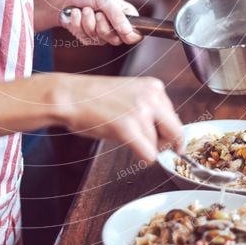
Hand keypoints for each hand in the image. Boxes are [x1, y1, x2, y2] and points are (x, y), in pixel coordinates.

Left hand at [34, 0, 141, 44]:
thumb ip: (117, 15)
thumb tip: (127, 30)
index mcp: (125, 17)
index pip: (135, 35)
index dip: (130, 35)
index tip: (122, 29)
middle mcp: (115, 28)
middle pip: (116, 40)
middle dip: (104, 26)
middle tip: (98, 13)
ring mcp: (101, 35)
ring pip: (99, 38)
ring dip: (88, 21)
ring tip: (85, 10)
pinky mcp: (88, 39)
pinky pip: (84, 37)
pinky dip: (78, 23)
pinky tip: (77, 14)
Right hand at [51, 73, 183, 162]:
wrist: (70, 96)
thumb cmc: (94, 97)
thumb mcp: (130, 93)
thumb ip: (150, 107)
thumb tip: (165, 129)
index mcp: (154, 87)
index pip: (175, 117)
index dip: (169, 133)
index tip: (170, 143)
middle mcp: (151, 97)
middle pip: (175, 132)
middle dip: (166, 144)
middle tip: (152, 147)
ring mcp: (140, 112)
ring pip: (158, 146)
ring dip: (144, 147)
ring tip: (123, 135)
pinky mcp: (128, 128)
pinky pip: (148, 155)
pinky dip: (142, 157)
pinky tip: (129, 147)